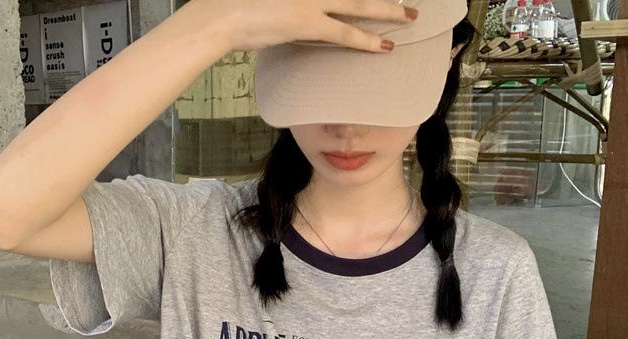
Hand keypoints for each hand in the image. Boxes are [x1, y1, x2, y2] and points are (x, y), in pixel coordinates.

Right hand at [207, 0, 419, 53]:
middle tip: (406, 1)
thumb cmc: (234, 4)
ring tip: (408, 16)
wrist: (219, 13)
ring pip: (358, 3)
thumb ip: (287, 0)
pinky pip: (343, 31)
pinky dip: (365, 39)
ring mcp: (310, 0)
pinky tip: (384, 46)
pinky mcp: (306, 20)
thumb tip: (295, 11)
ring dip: (386, 10)